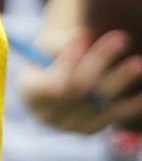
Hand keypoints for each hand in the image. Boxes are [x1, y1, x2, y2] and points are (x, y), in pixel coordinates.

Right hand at [19, 31, 141, 134]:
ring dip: (120, 80)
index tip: (85, 31)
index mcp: (29, 91)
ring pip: (99, 101)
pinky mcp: (89, 129)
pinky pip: (113, 116)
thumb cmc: (50, 60)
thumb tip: (83, 36)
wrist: (52, 89)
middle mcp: (47, 113)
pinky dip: (131, 105)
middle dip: (99, 60)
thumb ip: (61, 44)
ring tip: (138, 63)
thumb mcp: (47, 48)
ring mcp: (68, 125)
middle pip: (77, 87)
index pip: (50, 77)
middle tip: (122, 37)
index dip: (68, 59)